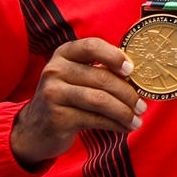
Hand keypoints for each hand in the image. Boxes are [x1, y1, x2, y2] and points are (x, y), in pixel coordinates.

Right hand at [10, 38, 145, 168]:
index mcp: (64, 54)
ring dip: (124, 111)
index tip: (131, 70)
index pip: (92, 46)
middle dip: (127, 93)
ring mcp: (53, 93)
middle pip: (101, 77)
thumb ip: (99, 71)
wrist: (34, 130)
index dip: (114, 56)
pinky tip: (125, 127)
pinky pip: (94, 119)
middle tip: (142, 106)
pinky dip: (115, 124)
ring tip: (137, 119)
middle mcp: (55, 70)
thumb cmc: (66, 99)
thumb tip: (137, 76)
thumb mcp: (75, 78)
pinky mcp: (57, 117)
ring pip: (100, 100)